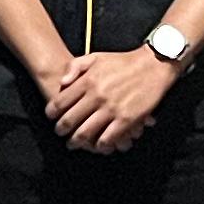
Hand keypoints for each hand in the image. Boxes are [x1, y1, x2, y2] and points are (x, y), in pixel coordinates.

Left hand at [49, 47, 178, 152]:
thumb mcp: (95, 57)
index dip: (52, 113)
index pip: (60, 102)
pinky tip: (98, 146)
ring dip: (77, 141)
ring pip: (86, 132)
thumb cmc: (122, 61)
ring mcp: (111, 109)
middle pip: (70, 120)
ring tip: (74, 143)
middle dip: (61, 130)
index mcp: (87, 81)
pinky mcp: (126, 119)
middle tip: (60, 133)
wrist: (152, 65)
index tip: (51, 118)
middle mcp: (97, 96)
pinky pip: (108, 138)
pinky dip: (100, 145)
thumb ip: (75, 67)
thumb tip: (62, 82)